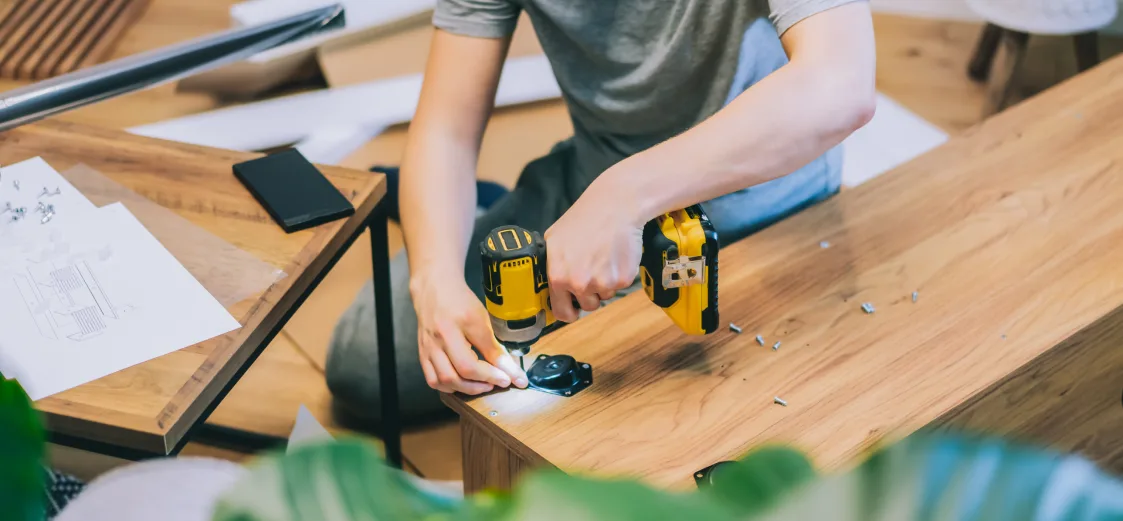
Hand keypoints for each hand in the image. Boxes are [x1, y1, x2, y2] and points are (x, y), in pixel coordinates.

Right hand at [410, 274, 527, 394]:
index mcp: (451, 329)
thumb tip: (512, 372)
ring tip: (482, 384)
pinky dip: (449, 387)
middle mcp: (436, 342)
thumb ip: (494, 347)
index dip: (490, 376)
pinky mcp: (422, 354)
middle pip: (454, 376)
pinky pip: (432, 380)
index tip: (508, 379)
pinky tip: (463, 383)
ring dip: (464, 389)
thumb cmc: (460, 302)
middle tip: (497, 383)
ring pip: (441, 382)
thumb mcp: (481, 320)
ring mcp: (426, 350)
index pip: (470, 364)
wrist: (435, 289)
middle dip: (479, 385)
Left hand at [544, 192, 643, 322]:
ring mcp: (602, 283)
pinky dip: (619, 275)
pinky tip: (614, 255)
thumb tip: (544, 287)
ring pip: (604, 296)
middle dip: (589, 294)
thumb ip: (548, 267)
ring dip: (605, 284)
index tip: (573, 308)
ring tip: (603, 258)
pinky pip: (619, 287)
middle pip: (587, 306)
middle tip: (592, 269)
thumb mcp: (553, 240)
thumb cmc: (583, 220)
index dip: (568, 311)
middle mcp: (579, 283)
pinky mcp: (623, 279)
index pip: (561, 313)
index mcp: (558, 277)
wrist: (615, 206)